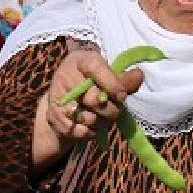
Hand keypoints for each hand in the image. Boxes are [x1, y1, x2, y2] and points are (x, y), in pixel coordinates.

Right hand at [32, 49, 143, 171]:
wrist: (66, 103)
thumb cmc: (92, 86)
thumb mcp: (108, 78)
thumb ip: (124, 80)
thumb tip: (139, 75)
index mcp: (81, 59)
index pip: (95, 68)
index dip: (111, 84)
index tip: (122, 96)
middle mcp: (65, 74)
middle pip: (94, 98)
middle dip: (111, 110)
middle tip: (115, 111)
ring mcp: (57, 96)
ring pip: (89, 118)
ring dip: (101, 123)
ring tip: (101, 118)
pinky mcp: (53, 116)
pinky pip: (79, 131)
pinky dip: (90, 133)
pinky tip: (90, 126)